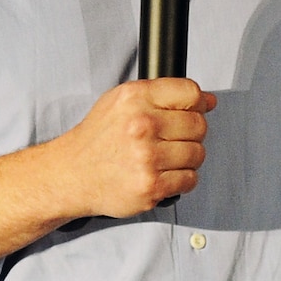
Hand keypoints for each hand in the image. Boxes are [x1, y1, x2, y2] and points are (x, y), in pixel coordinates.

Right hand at [0, 79, 216, 277]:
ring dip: (186, 158)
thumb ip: (163, 95)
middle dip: (190, 133)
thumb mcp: (121, 102)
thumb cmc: (97, 139)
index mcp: (134, 97)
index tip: (190, 112)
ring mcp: (147, 158)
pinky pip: (189, 179)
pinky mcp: (151, 186)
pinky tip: (162, 174)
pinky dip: (181, 179)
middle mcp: (141, 125)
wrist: (71, 175)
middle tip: (170, 139)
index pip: (190, 93)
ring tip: (163, 158)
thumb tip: (208, 100)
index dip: (196, 104)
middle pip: (198, 124)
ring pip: (198, 153)